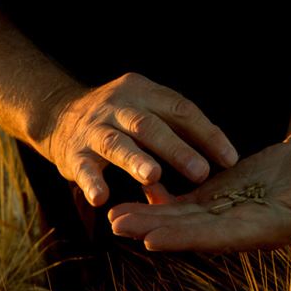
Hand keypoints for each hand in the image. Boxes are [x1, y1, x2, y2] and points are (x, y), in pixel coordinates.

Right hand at [33, 72, 238, 205]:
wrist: (60, 115)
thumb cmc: (121, 119)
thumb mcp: (148, 112)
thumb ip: (177, 131)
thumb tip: (223, 159)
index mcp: (144, 93)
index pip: (180, 110)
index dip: (206, 134)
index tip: (230, 159)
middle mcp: (119, 106)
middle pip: (149, 126)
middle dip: (175, 149)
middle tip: (200, 172)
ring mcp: (94, 129)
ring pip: (117, 144)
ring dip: (135, 160)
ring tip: (153, 176)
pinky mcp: (74, 153)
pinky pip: (84, 168)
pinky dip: (92, 182)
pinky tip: (101, 198)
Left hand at [107, 138, 290, 252]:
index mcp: (259, 229)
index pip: (216, 237)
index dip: (184, 239)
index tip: (153, 240)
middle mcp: (234, 228)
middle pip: (187, 230)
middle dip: (152, 228)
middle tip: (115, 224)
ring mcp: (222, 214)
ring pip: (179, 217)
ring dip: (148, 215)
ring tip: (112, 215)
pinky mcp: (215, 198)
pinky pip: (183, 201)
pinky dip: (159, 198)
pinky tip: (134, 192)